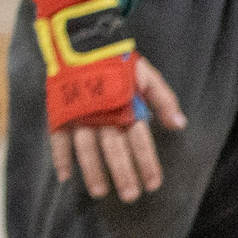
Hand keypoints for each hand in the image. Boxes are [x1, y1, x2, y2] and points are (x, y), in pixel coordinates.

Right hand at [49, 57, 185, 202]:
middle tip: (130, 196)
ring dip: (93, 171)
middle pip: (114, 149)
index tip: (153, 185)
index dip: (147, 164)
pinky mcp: (60, 112)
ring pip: (87, 148)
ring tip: (100, 192)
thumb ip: (163, 99)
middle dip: (123, 174)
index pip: (139, 141)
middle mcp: (102, 113)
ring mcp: (79, 114)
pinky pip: (58, 138)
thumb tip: (179, 125)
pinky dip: (59, 157)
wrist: (82, 41)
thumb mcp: (147, 75)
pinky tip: (64, 176)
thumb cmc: (117, 62)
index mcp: (126, 106)